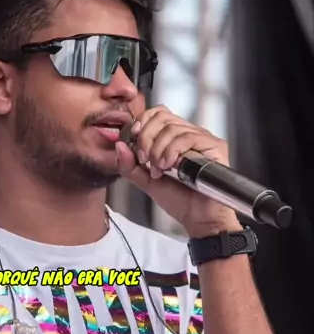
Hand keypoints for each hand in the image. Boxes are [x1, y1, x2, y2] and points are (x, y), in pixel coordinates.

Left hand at [116, 105, 242, 237]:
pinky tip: (169, 166)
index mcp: (174, 137)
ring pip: (172, 128)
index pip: (157, 113)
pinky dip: (172, 151)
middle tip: (145, 160)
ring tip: (159, 168)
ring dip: (158, 149)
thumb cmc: (179, 200)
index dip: (142, 123)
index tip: (133, 139)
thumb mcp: (145, 181)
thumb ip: (129, 165)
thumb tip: (119, 145)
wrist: (198, 219)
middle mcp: (190, 133)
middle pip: (162, 117)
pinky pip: (188, 138)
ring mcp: (203, 139)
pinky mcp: (215, 146)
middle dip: (146, 138)